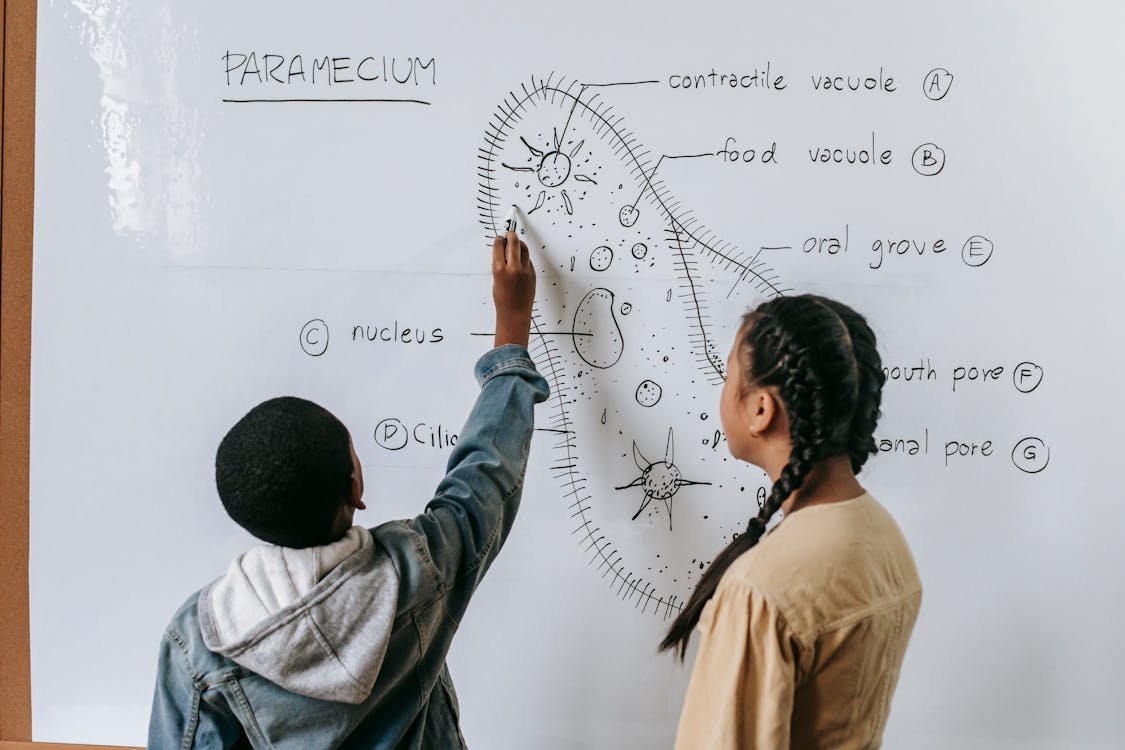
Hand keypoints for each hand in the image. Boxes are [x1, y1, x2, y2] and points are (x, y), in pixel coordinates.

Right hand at [492, 231, 534, 348]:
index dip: (499, 240)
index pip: (499, 246)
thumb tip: (503, 251)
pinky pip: (528, 259)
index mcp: (499, 270)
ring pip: (524, 248)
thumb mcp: (496, 280)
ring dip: (519, 243)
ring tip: (515, 244)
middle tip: (509, 234)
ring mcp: (525, 270)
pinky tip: (520, 258)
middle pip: (514, 242)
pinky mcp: (532, 273)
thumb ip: (500, 265)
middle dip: (510, 235)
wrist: (515, 313)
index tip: (499, 238)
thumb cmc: (503, 299)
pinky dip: (523, 256)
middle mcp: (513, 268)